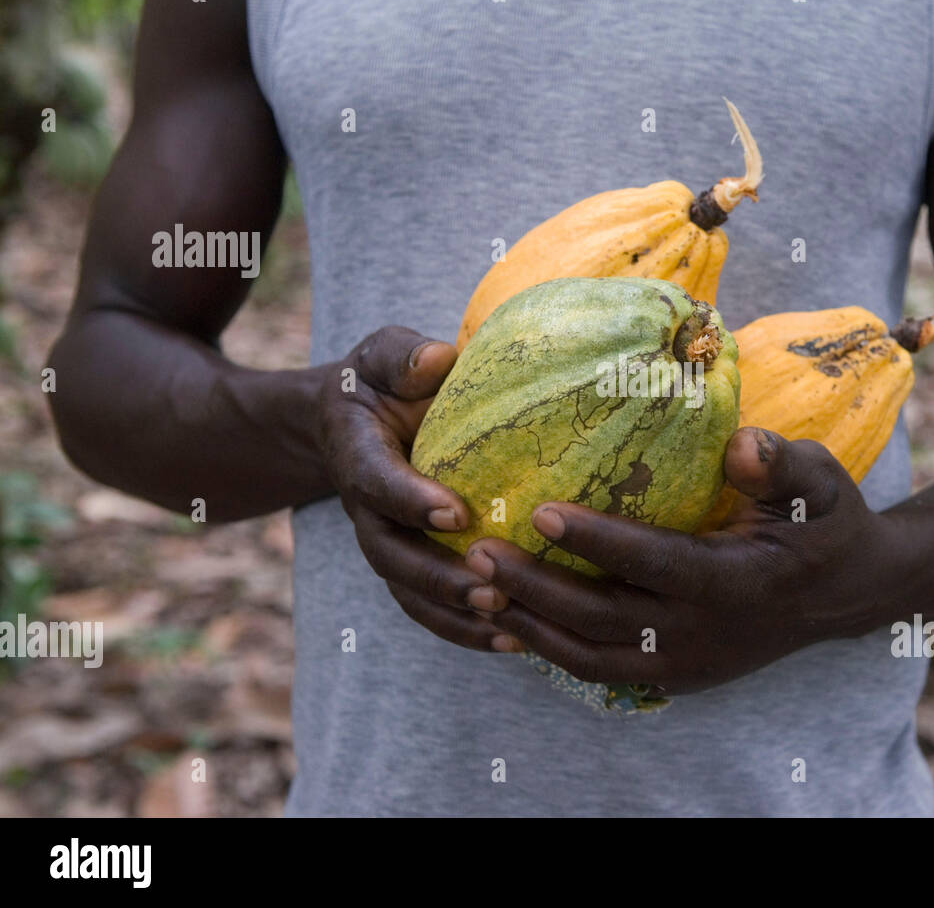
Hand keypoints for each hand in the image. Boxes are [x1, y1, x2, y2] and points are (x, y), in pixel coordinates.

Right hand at [316, 326, 520, 652]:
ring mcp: (386, 543)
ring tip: (512, 630)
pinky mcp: (408, 566)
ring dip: (457, 617)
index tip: (455, 512)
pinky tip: (517, 641)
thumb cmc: (381, 382)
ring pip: (411, 594)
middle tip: (493, 590)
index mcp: (358, 454)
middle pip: (393, 557)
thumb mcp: (384, 356)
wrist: (352, 422)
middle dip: (441, 579)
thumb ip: (402, 357)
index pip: (377, 481)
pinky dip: (466, 630)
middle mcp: (367, 509)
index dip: (410, 500)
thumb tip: (437, 360)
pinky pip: (430, 609)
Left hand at [462, 427, 894, 694]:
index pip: (654, 563)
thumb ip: (783, 462)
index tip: (539, 511)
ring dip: (532, 624)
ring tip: (478, 587)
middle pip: (603, 619)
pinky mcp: (677, 675)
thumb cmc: (825, 524)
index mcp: (737, 582)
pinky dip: (554, 650)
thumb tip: (740, 445)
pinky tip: (514, 618)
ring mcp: (688, 662)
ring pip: (591, 658)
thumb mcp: (822, 482)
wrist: (846, 594)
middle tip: (477, 551)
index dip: (596, 541)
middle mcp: (706, 632)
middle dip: (535, 588)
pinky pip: (602, 671)